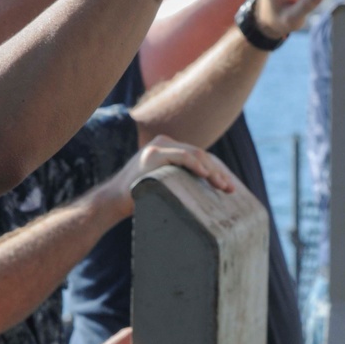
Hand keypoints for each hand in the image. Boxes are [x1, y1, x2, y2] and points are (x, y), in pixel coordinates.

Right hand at [94, 134, 236, 222]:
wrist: (114, 200)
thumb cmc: (140, 196)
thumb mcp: (164, 183)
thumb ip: (180, 179)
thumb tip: (206, 194)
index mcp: (170, 148)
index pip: (200, 158)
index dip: (217, 171)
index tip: (230, 188)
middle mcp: (165, 143)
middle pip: (201, 155)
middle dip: (218, 172)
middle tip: (230, 190)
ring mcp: (159, 146)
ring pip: (195, 154)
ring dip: (212, 171)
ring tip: (222, 186)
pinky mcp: (154, 153)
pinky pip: (182, 156)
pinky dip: (195, 164)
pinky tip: (205, 174)